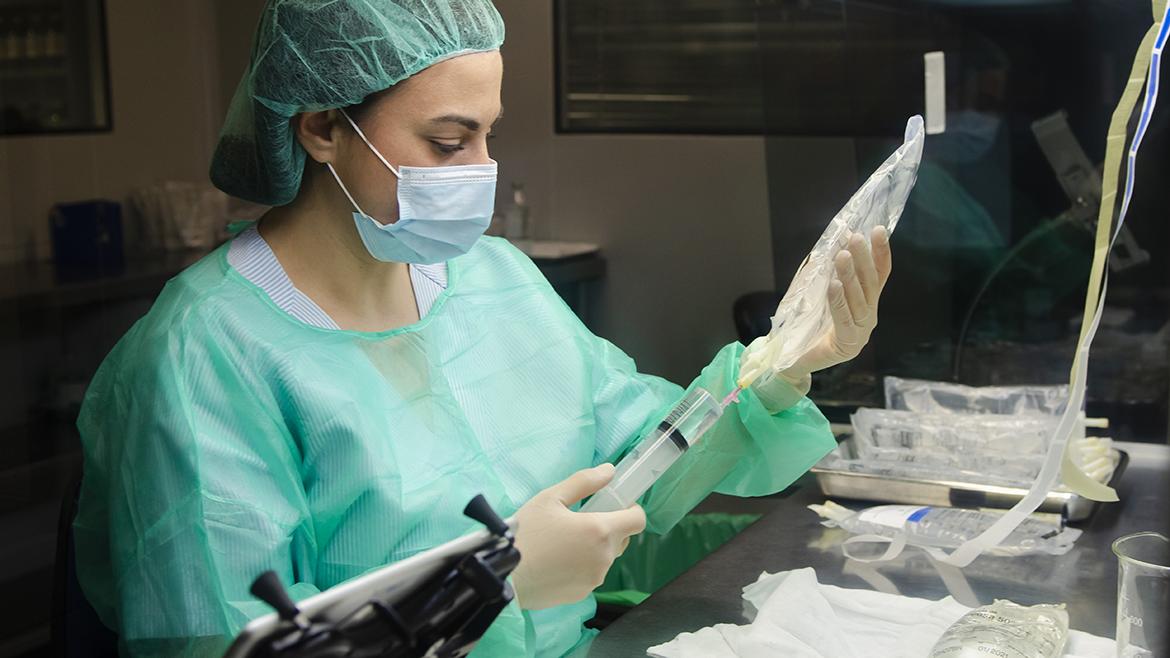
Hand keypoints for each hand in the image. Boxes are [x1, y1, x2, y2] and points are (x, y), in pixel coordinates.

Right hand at [511, 464, 645, 609]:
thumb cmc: (526, 532)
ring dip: (594, 548)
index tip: (614, 505)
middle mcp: (604, 558)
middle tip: (579, 521)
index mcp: (600, 530)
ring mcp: (594, 579)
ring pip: (605, 557)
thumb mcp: (551, 498)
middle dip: (608, 527)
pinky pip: (590, 574)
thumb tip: (609, 471)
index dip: (631, 509)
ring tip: (563, 542)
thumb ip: (584, 482)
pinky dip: (581, 566)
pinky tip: (557, 561)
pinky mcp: (582, 594)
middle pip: (622, 538)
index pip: (638, 520)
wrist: (503, 574)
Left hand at [785, 225, 892, 377]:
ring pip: (858, 300)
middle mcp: (869, 316)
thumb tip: (836, 241)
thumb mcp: (821, 292)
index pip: (879, 274)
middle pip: (870, 284)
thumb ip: (830, 271)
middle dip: (864, 259)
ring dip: (850, 275)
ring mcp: (861, 331)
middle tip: (856, 238)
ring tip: (843, 255)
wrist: (796, 358)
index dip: (880, 252)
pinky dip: (838, 301)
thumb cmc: (810, 323)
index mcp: (867, 302)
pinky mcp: (847, 344)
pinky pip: (843, 319)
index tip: (877, 230)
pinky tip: (834, 284)